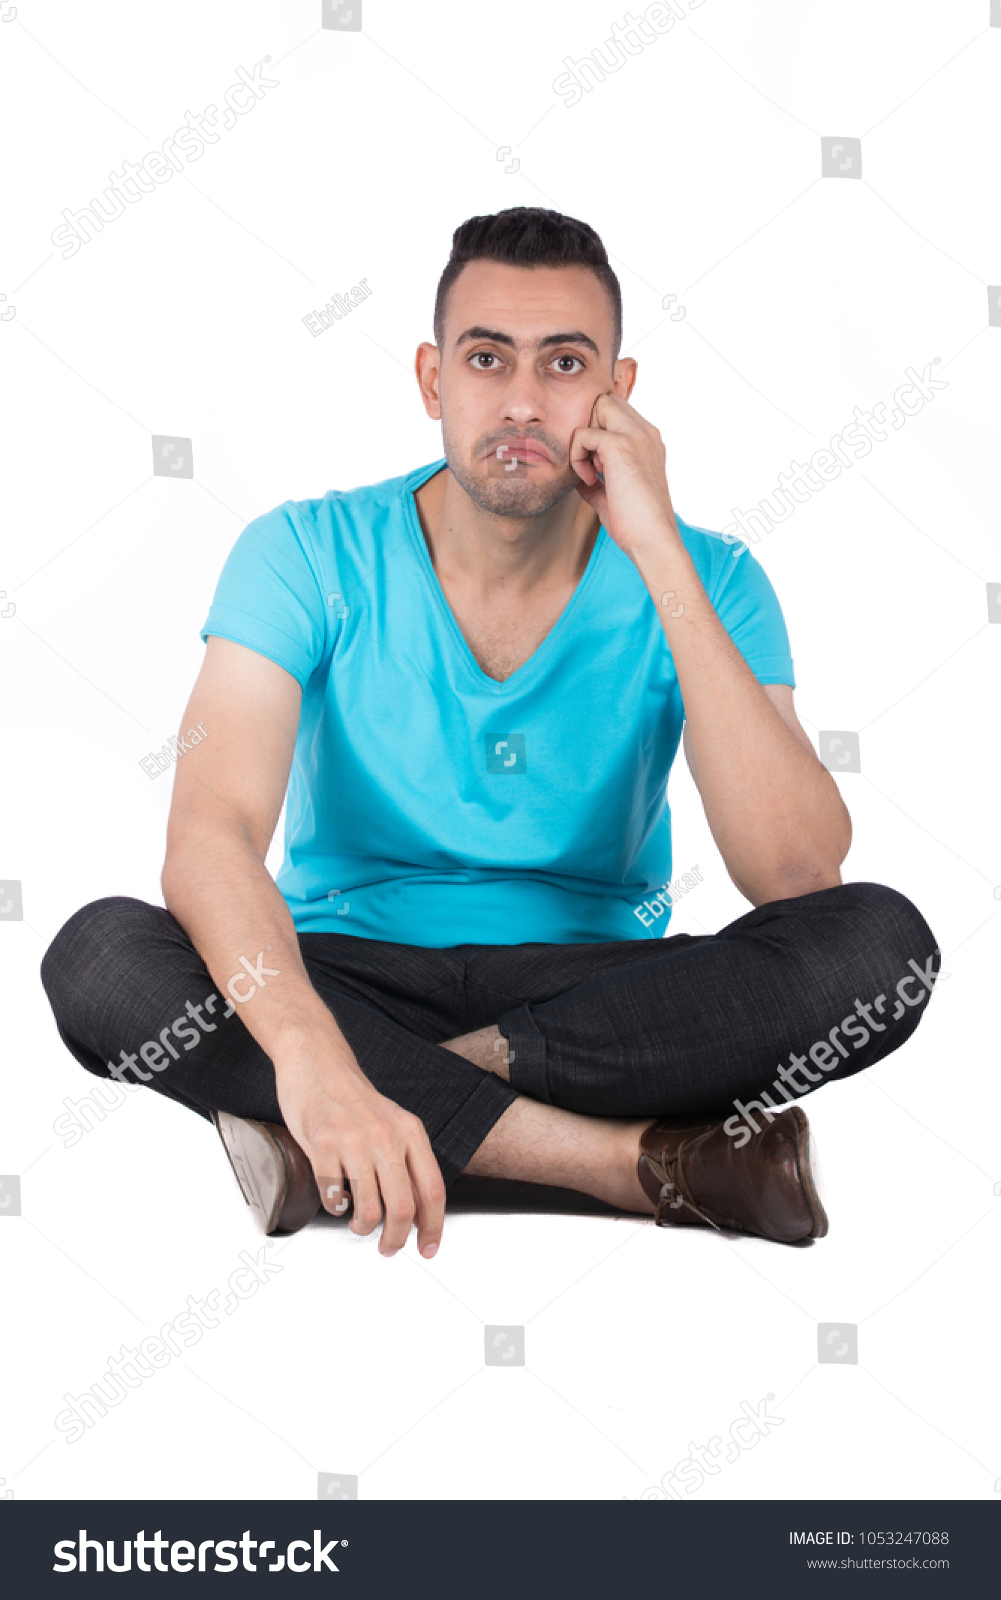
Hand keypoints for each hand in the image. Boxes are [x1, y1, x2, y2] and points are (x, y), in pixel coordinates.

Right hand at [275, 1048, 445, 1258]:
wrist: (318, 1063)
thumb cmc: (354, 1098)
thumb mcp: (393, 1122)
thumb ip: (407, 1160)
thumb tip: (418, 1210)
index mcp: (409, 1131)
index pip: (432, 1190)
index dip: (434, 1226)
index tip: (429, 1247)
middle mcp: (385, 1137)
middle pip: (403, 1207)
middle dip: (397, 1239)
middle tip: (389, 1248)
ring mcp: (352, 1142)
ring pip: (368, 1210)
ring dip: (364, 1229)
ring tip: (359, 1225)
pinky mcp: (321, 1146)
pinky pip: (333, 1198)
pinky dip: (336, 1209)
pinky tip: (337, 1200)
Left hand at [570, 392, 678, 557]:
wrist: (652, 540)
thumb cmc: (636, 525)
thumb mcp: (612, 497)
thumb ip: (597, 483)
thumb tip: (578, 480)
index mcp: (648, 441)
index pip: (615, 410)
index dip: (597, 430)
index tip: (596, 466)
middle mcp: (645, 432)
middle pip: (605, 400)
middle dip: (589, 426)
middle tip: (590, 462)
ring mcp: (635, 436)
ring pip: (597, 406)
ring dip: (583, 438)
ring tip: (590, 472)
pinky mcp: (620, 446)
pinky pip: (583, 434)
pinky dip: (577, 456)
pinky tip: (588, 480)